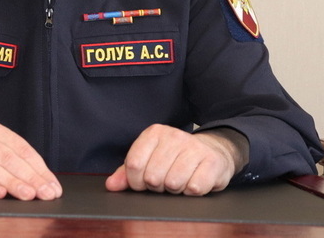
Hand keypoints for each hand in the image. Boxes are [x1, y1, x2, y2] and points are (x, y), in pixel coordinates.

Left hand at [105, 125, 247, 195]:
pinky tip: (194, 181)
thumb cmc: (175, 158)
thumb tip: (111, 185)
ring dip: (175, 190)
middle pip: (152, 177)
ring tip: (180, 181)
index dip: (135, 182)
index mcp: (154, 133)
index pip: (134, 164)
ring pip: (173, 183)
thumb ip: (127, 172)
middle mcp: (174, 136)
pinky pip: (194, 188)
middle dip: (157, 187)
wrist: (212, 151)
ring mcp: (194, 147)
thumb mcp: (149, 159)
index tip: (143, 183)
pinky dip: (192, 192)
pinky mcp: (212, 162)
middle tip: (165, 181)